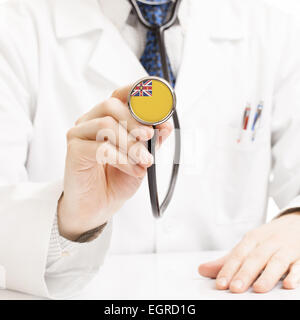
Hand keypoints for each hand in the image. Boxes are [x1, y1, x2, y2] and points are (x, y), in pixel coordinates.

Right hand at [58, 85, 171, 240]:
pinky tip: (133, 170)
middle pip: (111, 105)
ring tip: (144, 160)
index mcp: (107, 118)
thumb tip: (165, 125)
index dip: (137, 93)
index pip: (119, 95)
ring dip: (131, 144)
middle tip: (150, 136)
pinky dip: (123, 159)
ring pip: (106, 125)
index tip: (156, 105)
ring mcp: (79, 135)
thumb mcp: (141, 157)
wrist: (99, 206)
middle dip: (136, 121)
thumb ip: (151, 141)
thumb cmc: (117, 179)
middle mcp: (91, 121)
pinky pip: (101, 148)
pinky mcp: (74, 151)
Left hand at [198, 213, 299, 292]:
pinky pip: (298, 265)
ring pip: (276, 261)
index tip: (220, 283)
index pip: (238, 255)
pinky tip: (289, 284)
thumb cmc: (269, 237)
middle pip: (255, 258)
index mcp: (252, 239)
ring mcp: (285, 248)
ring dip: (267, 275)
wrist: (296, 221)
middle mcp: (268, 242)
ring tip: (258, 289)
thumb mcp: (248, 245)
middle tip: (235, 288)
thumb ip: (227, 260)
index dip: (228, 269)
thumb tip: (202, 270)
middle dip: (245, 274)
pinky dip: (295, 274)